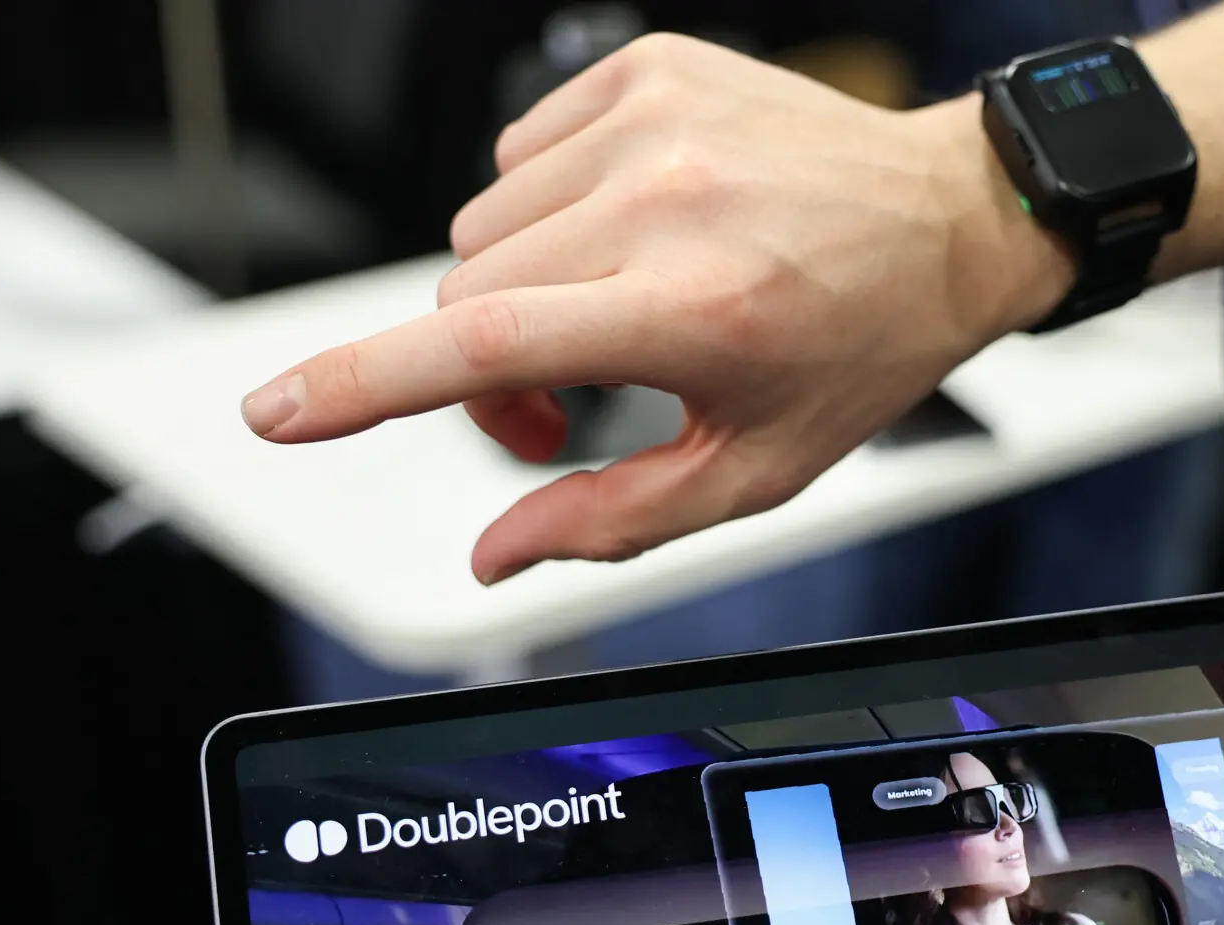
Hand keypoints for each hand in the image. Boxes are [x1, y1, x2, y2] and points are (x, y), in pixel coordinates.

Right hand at [239, 34, 1074, 583]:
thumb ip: (612, 521)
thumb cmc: (862, 346)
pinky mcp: (647, 69)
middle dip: (488, 371)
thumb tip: (496, 557)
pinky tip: (633, 230)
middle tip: (565, 405)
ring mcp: (651, 120)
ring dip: (521, 286)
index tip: (277, 413)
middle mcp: (662, 201)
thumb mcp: (755, 469)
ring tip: (612, 310)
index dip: (363, 386)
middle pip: (466, 296)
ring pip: (485, 227)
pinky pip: (522, 155)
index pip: (485, 346)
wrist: (947, 220)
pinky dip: (552, 208)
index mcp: (690, 309)